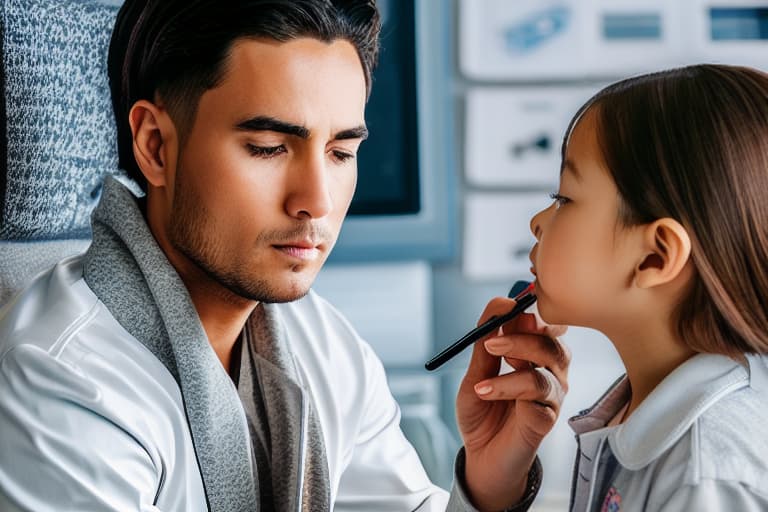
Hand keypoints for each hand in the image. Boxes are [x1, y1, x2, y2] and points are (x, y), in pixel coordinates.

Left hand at [456, 297, 568, 510]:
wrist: (481, 457)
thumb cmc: (482, 413)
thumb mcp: (475, 373)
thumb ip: (486, 344)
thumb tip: (498, 305)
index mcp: (535, 356)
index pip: (544, 323)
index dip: (529, 310)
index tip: (506, 306)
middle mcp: (550, 371)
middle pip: (551, 338)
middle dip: (523, 330)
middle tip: (493, 335)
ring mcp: (553, 393)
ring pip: (547, 360)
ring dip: (515, 353)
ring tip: (485, 362)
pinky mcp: (548, 416)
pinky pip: (535, 391)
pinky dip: (506, 386)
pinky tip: (483, 391)